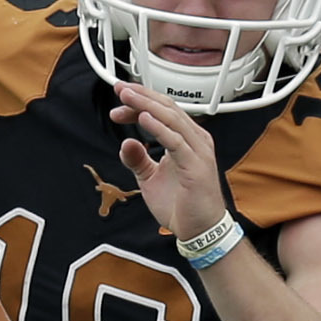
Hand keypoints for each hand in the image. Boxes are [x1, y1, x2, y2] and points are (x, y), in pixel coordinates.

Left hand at [108, 84, 230, 243]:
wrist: (200, 231)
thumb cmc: (183, 206)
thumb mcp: (151, 179)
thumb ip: (138, 159)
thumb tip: (125, 142)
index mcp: (186, 140)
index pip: (164, 111)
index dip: (141, 101)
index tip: (120, 98)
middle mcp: (195, 141)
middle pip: (167, 108)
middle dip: (142, 97)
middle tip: (120, 90)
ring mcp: (198, 151)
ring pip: (172, 118)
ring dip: (147, 106)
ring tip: (127, 98)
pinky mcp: (196, 165)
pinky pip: (176, 141)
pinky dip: (159, 127)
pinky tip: (143, 118)